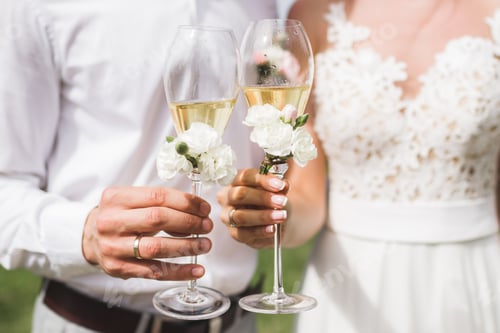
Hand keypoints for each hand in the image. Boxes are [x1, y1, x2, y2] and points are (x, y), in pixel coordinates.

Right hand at [82, 186, 212, 280]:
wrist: (89, 237)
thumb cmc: (119, 216)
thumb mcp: (131, 200)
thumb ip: (159, 202)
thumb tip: (197, 210)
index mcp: (116, 198)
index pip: (158, 196)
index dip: (186, 202)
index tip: (204, 208)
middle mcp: (111, 221)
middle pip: (158, 219)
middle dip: (189, 222)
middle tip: (207, 226)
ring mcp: (113, 247)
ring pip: (156, 248)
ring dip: (186, 247)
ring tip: (205, 245)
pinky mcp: (118, 268)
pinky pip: (154, 271)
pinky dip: (178, 271)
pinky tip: (196, 269)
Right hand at [217, 168, 288, 248]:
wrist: (278, 220)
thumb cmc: (274, 200)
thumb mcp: (279, 192)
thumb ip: (280, 187)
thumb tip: (283, 185)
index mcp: (237, 181)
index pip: (245, 176)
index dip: (263, 180)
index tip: (280, 185)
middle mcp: (228, 197)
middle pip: (240, 194)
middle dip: (263, 198)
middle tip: (282, 201)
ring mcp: (228, 216)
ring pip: (241, 216)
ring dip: (262, 216)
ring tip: (281, 216)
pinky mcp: (234, 233)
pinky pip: (244, 233)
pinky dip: (260, 231)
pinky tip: (273, 229)